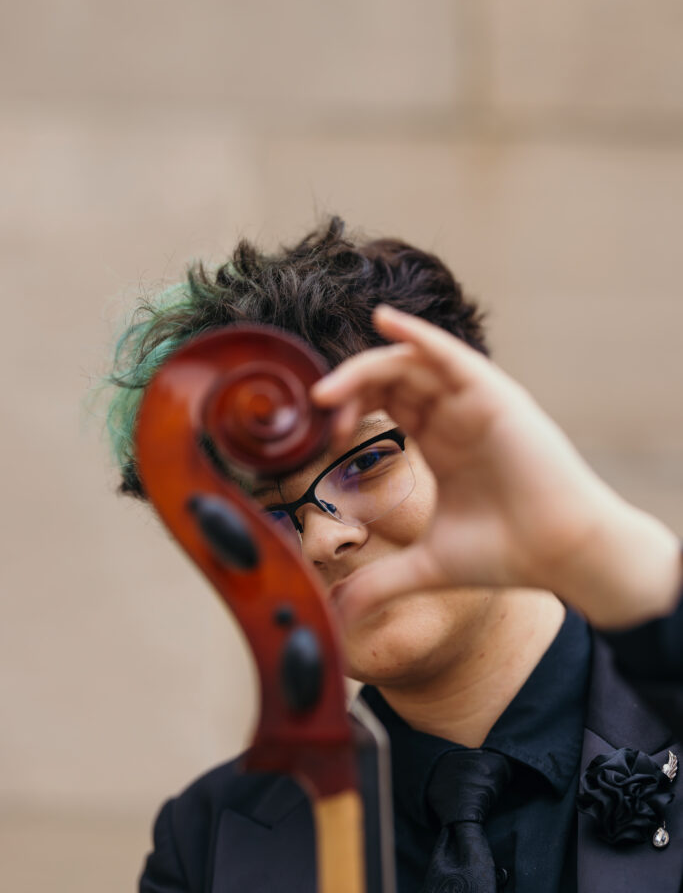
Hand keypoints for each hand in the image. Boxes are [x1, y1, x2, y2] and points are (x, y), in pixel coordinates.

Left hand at [312, 306, 680, 628]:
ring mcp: (475, 401)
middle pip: (392, 378)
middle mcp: (455, 414)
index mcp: (441, 440)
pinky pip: (450, 355)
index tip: (327, 439)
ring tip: (328, 391)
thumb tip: (339, 614)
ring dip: (366, 367)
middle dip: (350, 387)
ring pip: (412, 362)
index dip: (351, 409)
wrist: (562, 555)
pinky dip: (418, 335)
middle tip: (317, 406)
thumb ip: (381, 581)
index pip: (386, 402)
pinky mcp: (495, 396)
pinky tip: (385, 320)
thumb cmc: (507, 554)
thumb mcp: (428, 565)